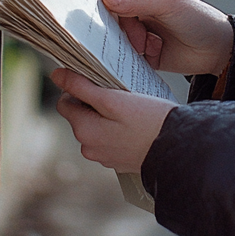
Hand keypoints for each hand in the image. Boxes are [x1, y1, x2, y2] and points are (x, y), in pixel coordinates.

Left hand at [52, 68, 176, 172]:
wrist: (178, 148)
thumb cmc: (149, 121)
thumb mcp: (113, 98)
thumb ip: (82, 87)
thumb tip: (56, 75)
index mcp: (84, 131)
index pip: (65, 103)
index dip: (78, 88)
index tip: (98, 80)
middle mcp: (89, 148)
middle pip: (81, 115)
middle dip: (95, 101)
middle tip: (119, 91)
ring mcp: (105, 157)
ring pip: (97, 126)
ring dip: (107, 115)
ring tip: (130, 106)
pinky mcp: (120, 160)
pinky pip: (112, 138)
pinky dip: (118, 128)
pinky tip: (136, 121)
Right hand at [99, 0, 232, 76]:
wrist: (217, 50)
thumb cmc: (197, 18)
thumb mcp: (168, 4)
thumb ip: (136, 2)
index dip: (101, 2)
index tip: (96, 15)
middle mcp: (136, 10)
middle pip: (108, 18)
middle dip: (118, 28)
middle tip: (137, 36)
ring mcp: (138, 32)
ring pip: (114, 39)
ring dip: (130, 43)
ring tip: (151, 46)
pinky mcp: (142, 54)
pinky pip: (124, 57)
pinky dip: (133, 57)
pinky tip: (153, 54)